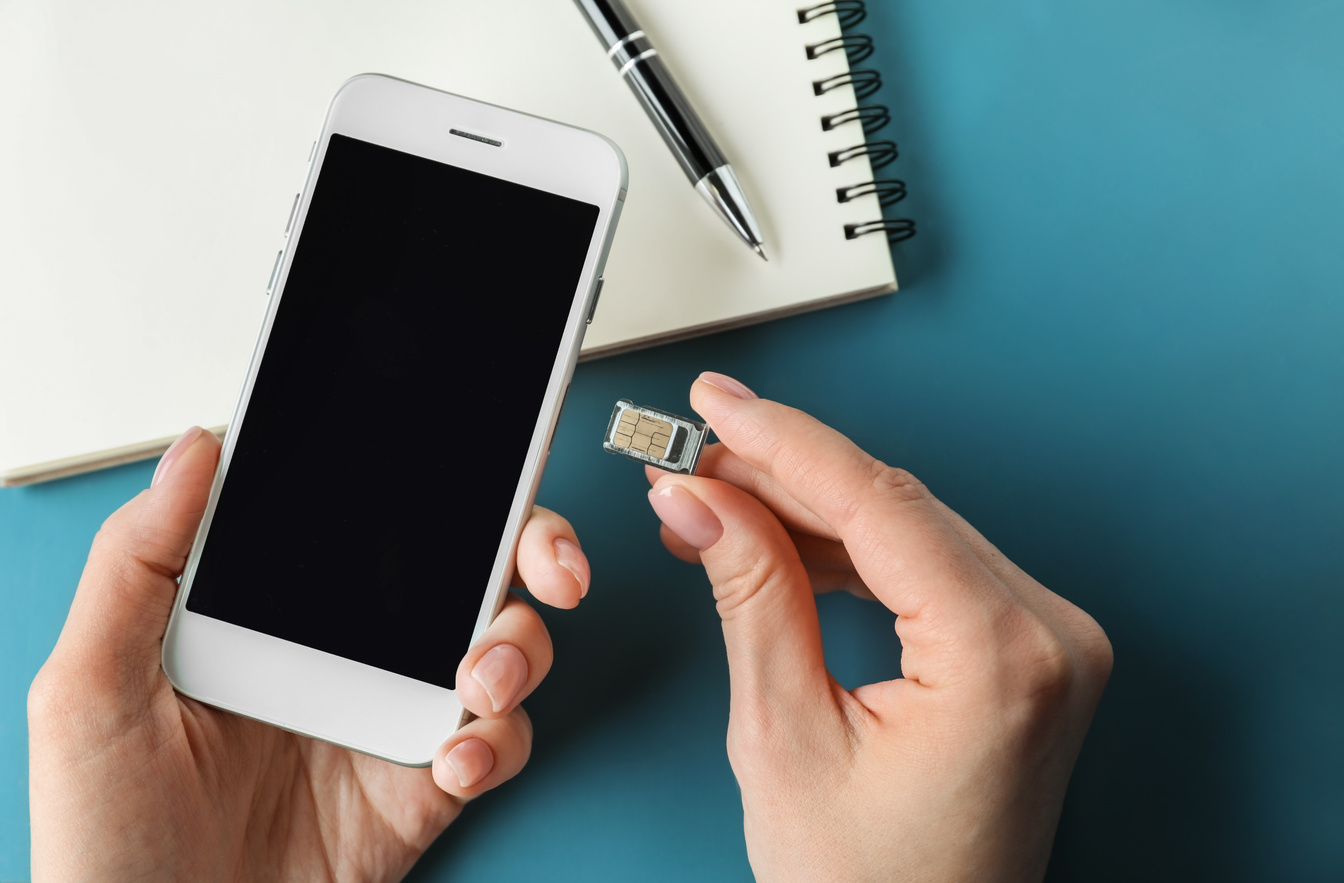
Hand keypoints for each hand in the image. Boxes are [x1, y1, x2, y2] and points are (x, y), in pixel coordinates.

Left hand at [29, 426, 589, 881]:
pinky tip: (455, 760)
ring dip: (520, 648)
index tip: (484, 469)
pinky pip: (497, 743)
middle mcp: (348, 653)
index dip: (441, 484)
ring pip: (504, 647)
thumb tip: (196, 450)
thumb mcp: (91, 690)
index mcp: (279, 609)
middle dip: (534, 550)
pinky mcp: (423, 787)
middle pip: (470, 570)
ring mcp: (392, 717)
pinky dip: (497, 743)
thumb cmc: (107, 840)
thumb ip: (136, 563)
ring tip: (479, 680)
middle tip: (551, 569)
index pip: (375, 522)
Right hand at [646, 374, 1112, 882]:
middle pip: (895, 506)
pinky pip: (932, 569)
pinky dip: (854, 553)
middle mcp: (1049, 637)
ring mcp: (1049, 643)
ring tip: (718, 506)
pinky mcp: (1028, 653)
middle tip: (696, 461)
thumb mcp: (786, 736)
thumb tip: (706, 502)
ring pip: (911, 529)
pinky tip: (783, 544)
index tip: (717, 407)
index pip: (877, 503)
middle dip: (784, 476)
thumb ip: (751, 595)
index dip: (782, 442)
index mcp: (1002, 658)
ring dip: (811, 510)